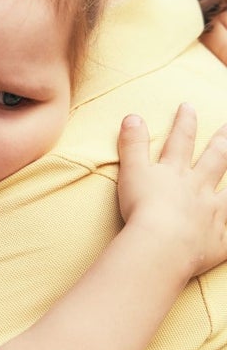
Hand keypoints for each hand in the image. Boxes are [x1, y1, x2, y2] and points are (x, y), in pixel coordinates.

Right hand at [117, 103, 226, 277]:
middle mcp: (198, 188)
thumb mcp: (131, 171)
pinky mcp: (218, 239)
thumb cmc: (143, 207)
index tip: (189, 106)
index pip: (180, 141)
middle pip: (214, 160)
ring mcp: (211, 213)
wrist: (162, 243)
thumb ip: (132, 145)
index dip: (184, 123)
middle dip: (222, 142)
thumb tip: (132, 116)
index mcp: (175, 172)